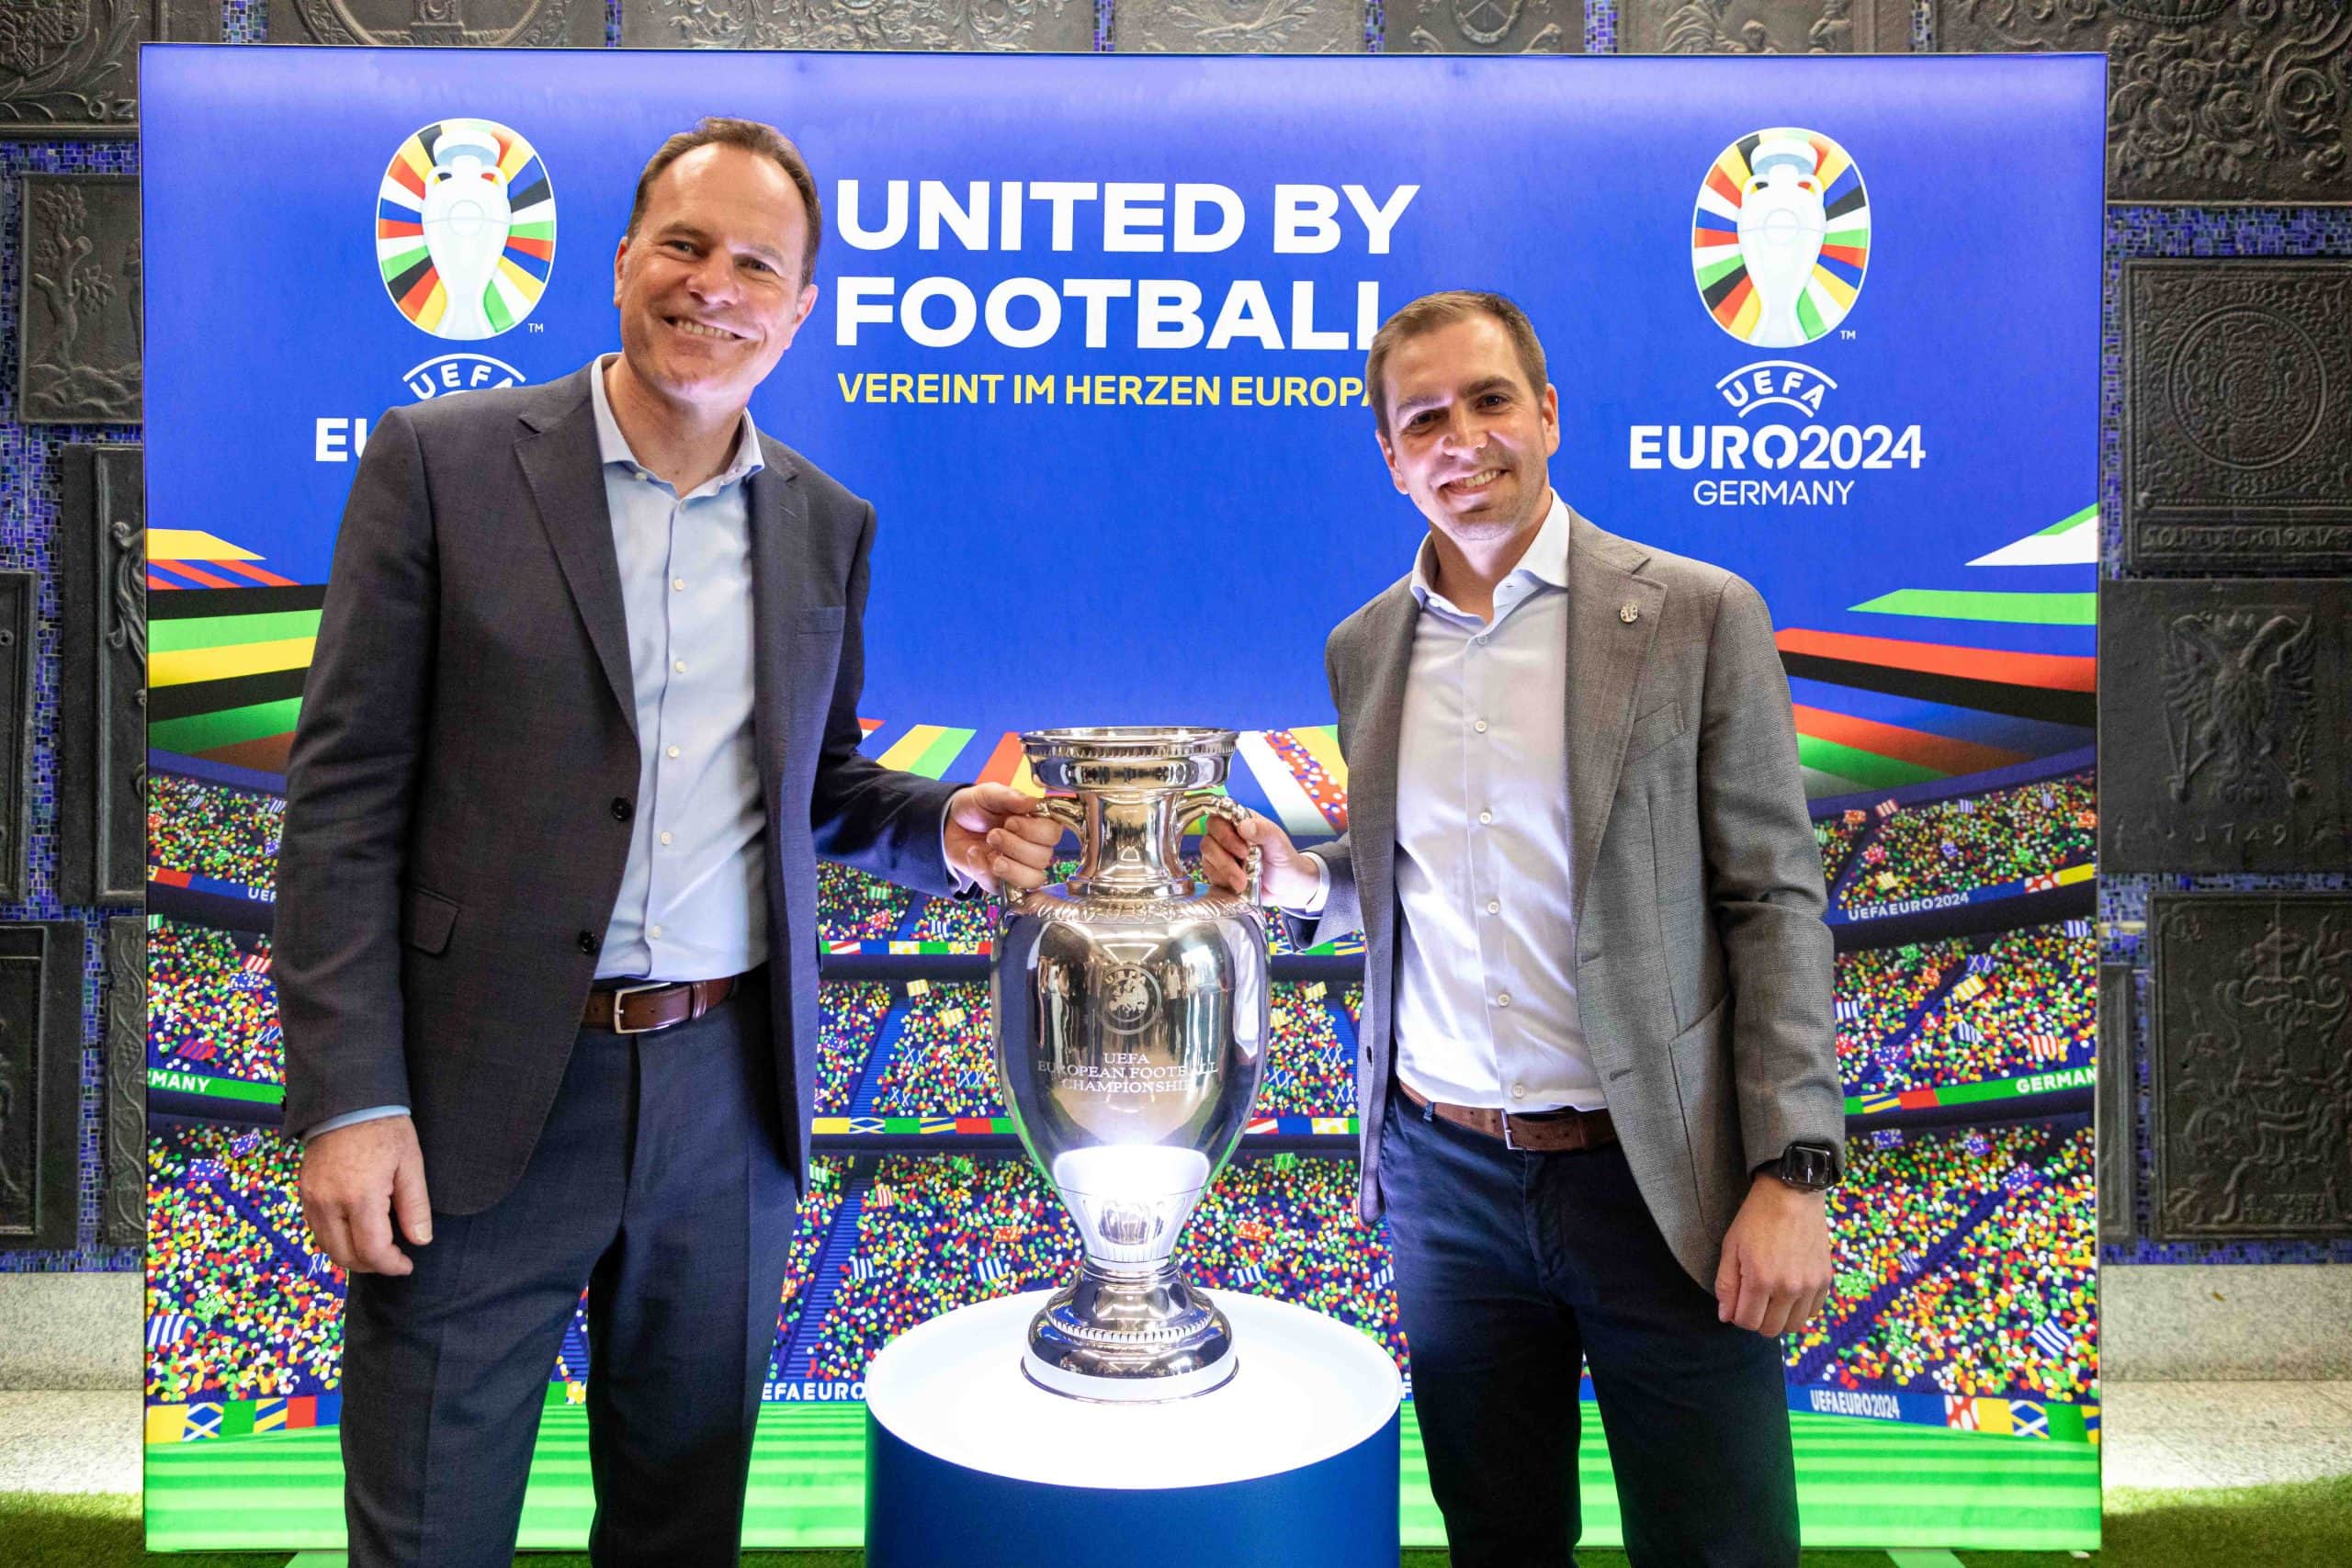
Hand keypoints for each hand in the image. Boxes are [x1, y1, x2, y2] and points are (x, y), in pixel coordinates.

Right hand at [300, 1115, 431, 1276]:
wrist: (346, 1100)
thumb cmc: (384, 1128)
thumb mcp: (410, 1163)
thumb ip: (415, 1206)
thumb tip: (420, 1241)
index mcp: (360, 1197)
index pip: (372, 1251)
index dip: (391, 1265)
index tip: (407, 1265)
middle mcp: (329, 1204)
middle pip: (345, 1256)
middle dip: (371, 1265)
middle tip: (392, 1259)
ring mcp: (311, 1199)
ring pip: (327, 1247)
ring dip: (351, 1255)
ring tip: (376, 1248)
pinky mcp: (303, 1192)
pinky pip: (316, 1229)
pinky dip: (335, 1240)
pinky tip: (354, 1231)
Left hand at [946, 782, 1062, 893]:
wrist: (949, 824)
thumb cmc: (975, 807)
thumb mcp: (989, 794)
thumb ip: (1009, 797)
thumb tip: (1032, 802)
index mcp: (1037, 823)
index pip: (1053, 834)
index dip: (1034, 831)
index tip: (1011, 821)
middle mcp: (1033, 847)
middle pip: (1043, 858)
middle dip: (1015, 847)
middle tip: (993, 834)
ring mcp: (1018, 867)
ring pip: (1032, 879)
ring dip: (1010, 867)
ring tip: (990, 850)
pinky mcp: (999, 882)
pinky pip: (1001, 888)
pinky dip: (984, 871)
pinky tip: (974, 854)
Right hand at [1200, 809, 1320, 910]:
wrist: (1287, 886)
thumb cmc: (1284, 859)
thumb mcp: (1279, 844)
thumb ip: (1264, 831)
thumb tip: (1244, 826)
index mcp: (1240, 822)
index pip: (1217, 819)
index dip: (1223, 834)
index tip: (1242, 849)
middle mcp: (1226, 836)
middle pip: (1208, 842)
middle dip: (1225, 859)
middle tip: (1244, 869)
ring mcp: (1221, 855)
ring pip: (1207, 861)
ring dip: (1225, 873)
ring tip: (1244, 882)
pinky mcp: (1219, 873)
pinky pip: (1211, 877)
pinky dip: (1224, 883)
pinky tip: (1239, 886)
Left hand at [1713, 1172, 1832, 1337]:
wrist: (1792, 1195)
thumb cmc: (1756, 1218)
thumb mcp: (1731, 1247)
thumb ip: (1726, 1285)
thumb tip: (1725, 1316)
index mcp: (1761, 1280)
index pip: (1747, 1322)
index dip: (1737, 1316)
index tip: (1737, 1303)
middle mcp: (1788, 1288)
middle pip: (1771, 1329)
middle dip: (1756, 1320)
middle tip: (1752, 1300)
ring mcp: (1810, 1285)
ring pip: (1793, 1326)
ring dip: (1779, 1317)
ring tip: (1771, 1297)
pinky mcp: (1825, 1279)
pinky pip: (1812, 1312)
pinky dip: (1799, 1309)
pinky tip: (1789, 1293)